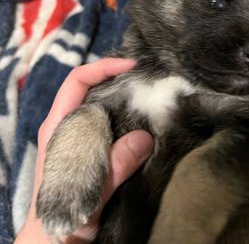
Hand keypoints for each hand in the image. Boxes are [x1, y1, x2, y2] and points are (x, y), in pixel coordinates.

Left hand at [15, 58, 152, 243]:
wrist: (55, 242)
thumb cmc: (62, 216)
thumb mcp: (88, 190)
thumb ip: (114, 165)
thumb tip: (145, 138)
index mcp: (58, 126)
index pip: (76, 81)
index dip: (102, 68)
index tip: (131, 66)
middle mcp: (69, 125)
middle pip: (92, 87)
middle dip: (119, 78)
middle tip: (148, 77)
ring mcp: (81, 136)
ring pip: (103, 105)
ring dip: (126, 97)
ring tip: (151, 94)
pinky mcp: (93, 149)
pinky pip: (112, 123)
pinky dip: (129, 116)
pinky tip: (146, 121)